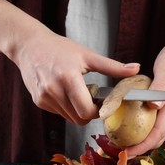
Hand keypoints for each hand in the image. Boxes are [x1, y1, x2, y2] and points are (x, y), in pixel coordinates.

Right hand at [0, 0, 139, 124]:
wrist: (29, 46)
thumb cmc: (59, 48)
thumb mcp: (87, 55)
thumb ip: (112, 66)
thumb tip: (135, 68)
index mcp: (68, 78)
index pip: (86, 112)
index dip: (98, 112)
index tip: (101, 103)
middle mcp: (53, 90)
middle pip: (79, 119)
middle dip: (89, 113)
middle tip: (91, 98)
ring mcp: (44, 98)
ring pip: (69, 118)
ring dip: (77, 110)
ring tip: (77, 92)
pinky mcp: (39, 101)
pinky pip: (59, 112)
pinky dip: (66, 107)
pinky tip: (64, 92)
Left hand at [126, 19, 164, 156]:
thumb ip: (161, 85)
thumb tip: (153, 106)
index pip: (160, 131)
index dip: (143, 145)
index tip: (127, 152)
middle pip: (160, 136)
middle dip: (142, 148)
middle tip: (122, 154)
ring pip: (161, 133)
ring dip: (145, 142)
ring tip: (126, 145)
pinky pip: (161, 124)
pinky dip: (148, 132)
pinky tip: (136, 131)